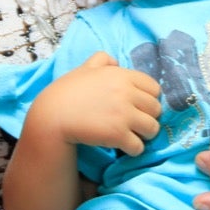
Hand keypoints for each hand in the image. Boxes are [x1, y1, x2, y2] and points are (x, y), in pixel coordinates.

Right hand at [42, 51, 161, 153]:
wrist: (52, 116)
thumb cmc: (67, 92)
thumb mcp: (84, 68)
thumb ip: (101, 60)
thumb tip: (115, 61)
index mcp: (122, 76)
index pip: (154, 88)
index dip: (148, 98)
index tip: (138, 106)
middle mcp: (127, 93)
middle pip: (156, 109)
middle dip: (148, 117)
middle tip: (135, 123)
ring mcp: (124, 115)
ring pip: (153, 128)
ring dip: (144, 134)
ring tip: (132, 135)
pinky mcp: (118, 135)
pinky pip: (139, 146)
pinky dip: (134, 149)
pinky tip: (123, 147)